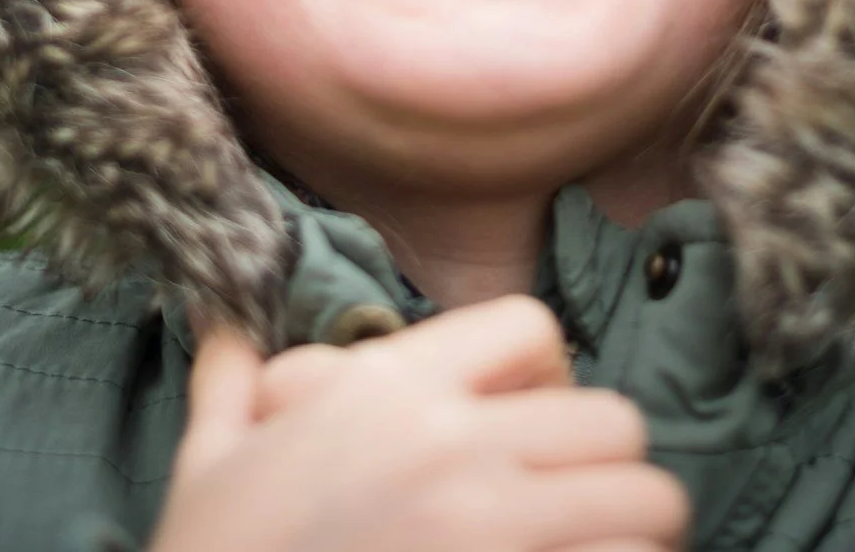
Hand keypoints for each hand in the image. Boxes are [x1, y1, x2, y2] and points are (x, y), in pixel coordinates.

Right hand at [148, 295, 688, 551]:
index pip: (530, 327)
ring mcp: (494, 534)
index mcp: (386, 393)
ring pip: (647, 505)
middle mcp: (452, 450)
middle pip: (614, 421)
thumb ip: (229, 385)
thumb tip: (219, 322)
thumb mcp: (207, 464)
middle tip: (574, 509)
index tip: (526, 423)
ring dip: (629, 534)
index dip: (545, 373)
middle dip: (606, 467)